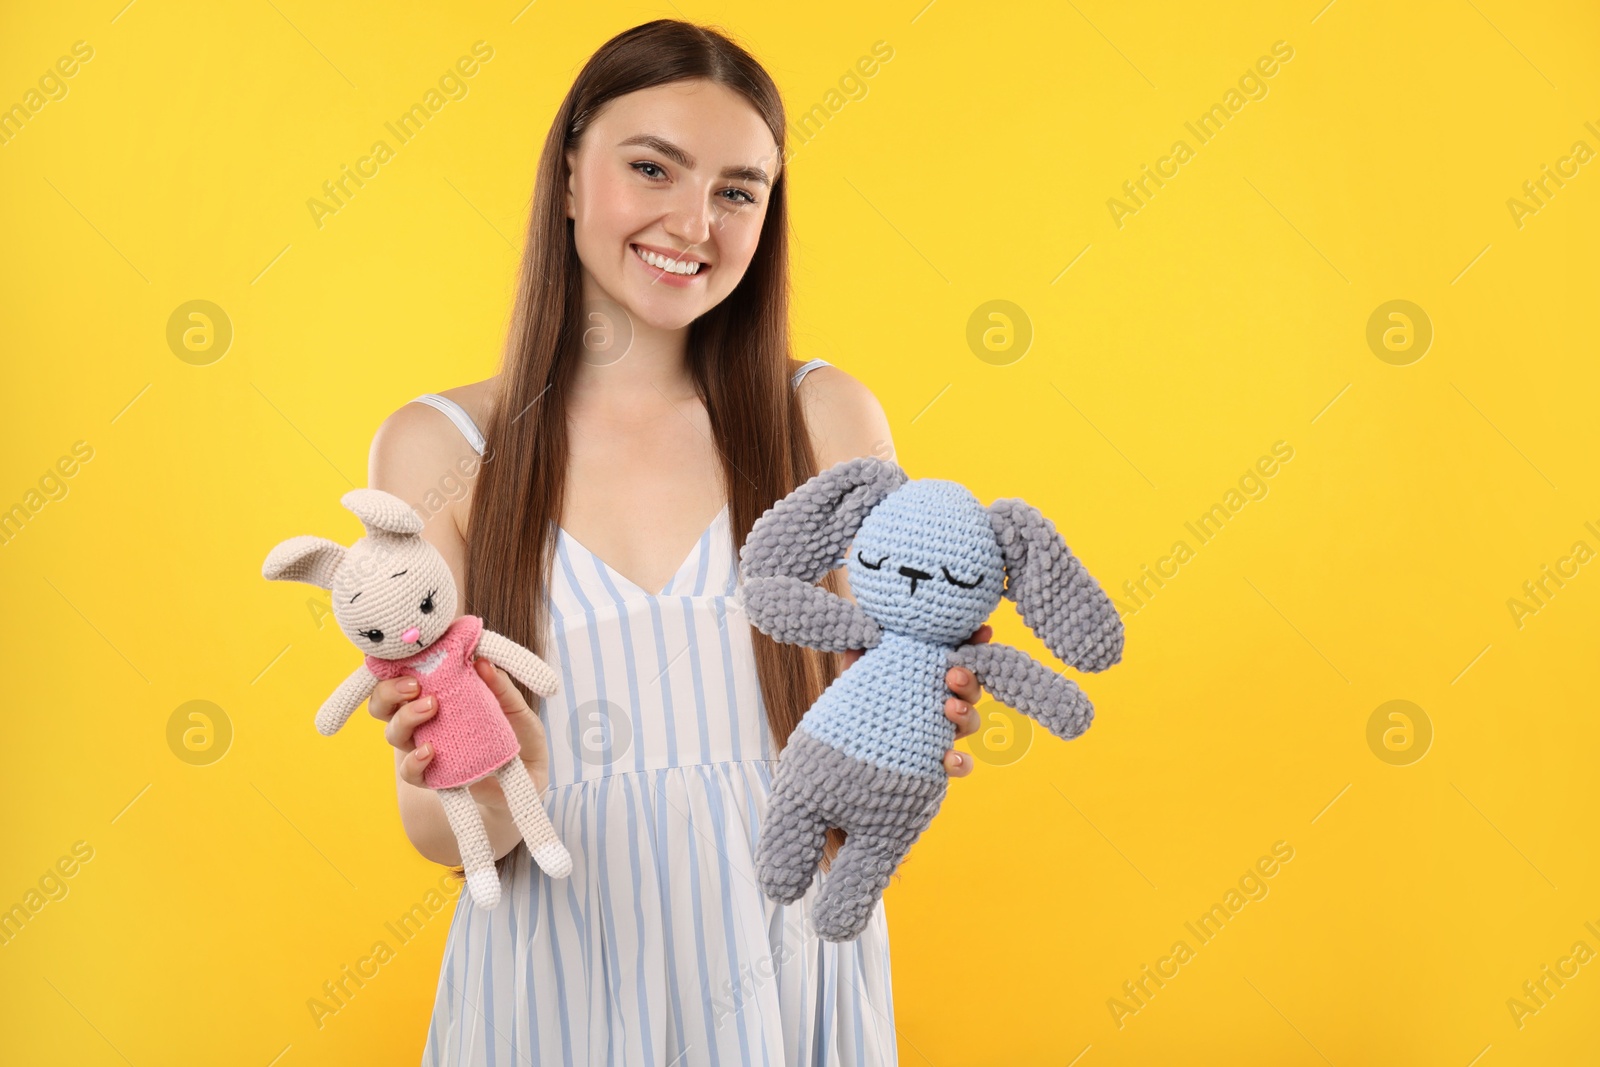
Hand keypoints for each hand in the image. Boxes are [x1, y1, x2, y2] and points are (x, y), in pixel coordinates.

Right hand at [368, 659, 552, 800]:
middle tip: (414, 685)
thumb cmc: (518, 737)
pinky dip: (414, 760)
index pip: (404, 677)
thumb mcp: (516, 708)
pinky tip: (429, 751)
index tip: (411, 655)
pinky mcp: (433, 778)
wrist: (529, 780)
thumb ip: (500, 687)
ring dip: (405, 717)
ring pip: (393, 732)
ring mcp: (425, 748)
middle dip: (389, 690)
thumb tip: (482, 662)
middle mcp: (424, 721)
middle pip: (384, 704)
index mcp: (439, 696)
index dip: (397, 665)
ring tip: (430, 707)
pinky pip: (411, 772)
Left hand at [840, 623, 990, 777]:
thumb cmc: (860, 698)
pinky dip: (961, 762)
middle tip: (952, 674)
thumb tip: (869, 630)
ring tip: (950, 707)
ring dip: (967, 713)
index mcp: (930, 675)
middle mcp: (943, 701)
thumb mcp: (858, 670)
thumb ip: (864, 649)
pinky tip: (950, 758)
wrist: (848, 746)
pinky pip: (959, 764)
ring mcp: (942, 732)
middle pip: (971, 688)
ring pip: (971, 722)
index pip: (959, 656)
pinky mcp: (936, 760)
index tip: (982, 633)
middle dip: (968, 679)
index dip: (975, 644)